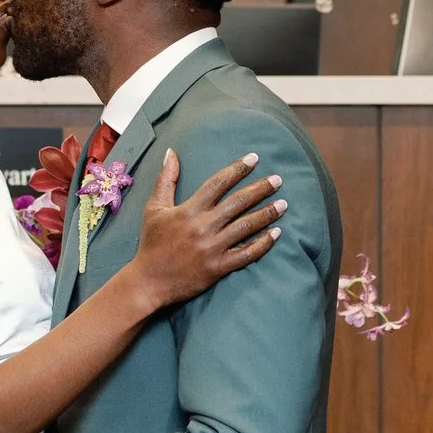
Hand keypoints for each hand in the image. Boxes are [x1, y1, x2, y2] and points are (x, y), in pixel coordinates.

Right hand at [123, 148, 285, 313]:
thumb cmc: (152, 242)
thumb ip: (165, 179)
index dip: (237, 169)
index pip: (218, 183)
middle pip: (238, 202)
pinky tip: (276, 233)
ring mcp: (212, 248)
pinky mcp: (218, 268)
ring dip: (267, 214)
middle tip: (278, 180)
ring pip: (246, 227)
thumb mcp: (154, 207)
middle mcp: (203, 227)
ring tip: (284, 204)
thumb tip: (171, 151)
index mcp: (189, 210)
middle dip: (260, 189)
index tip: (254, 158)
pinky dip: (263, 243)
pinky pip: (246, 254)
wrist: (148, 281)